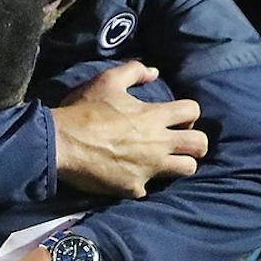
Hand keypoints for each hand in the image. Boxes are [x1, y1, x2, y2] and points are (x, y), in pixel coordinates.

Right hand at [50, 64, 206, 197]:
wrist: (61, 144)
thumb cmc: (83, 110)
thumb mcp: (108, 81)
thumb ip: (134, 71)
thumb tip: (154, 72)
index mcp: (154, 116)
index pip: (193, 111)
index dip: (189, 113)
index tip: (177, 118)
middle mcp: (158, 143)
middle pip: (200, 145)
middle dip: (196, 143)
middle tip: (180, 143)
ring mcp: (148, 168)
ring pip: (186, 169)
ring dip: (179, 164)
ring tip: (164, 162)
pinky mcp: (133, 188)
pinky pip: (148, 188)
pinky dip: (140, 182)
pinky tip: (128, 176)